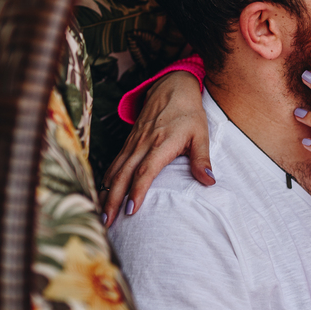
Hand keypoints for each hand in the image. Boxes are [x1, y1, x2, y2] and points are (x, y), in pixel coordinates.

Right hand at [100, 71, 212, 224]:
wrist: (172, 87)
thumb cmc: (188, 113)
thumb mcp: (201, 134)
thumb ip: (202, 159)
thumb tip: (209, 182)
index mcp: (161, 144)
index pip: (145, 171)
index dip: (137, 191)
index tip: (132, 211)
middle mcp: (142, 144)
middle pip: (123, 175)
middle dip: (113, 200)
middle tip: (106, 222)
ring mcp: (133, 143)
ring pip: (115, 170)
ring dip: (106, 193)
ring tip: (101, 216)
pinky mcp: (129, 142)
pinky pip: (114, 163)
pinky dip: (107, 180)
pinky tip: (103, 194)